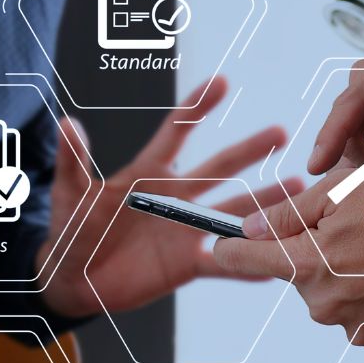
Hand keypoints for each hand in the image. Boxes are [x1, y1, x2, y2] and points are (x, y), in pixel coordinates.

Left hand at [38, 76, 302, 317]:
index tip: (221, 82)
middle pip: (218, 168)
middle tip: (280, 132)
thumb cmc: (71, 231)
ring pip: (231, 213)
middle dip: (248, 150)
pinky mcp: (188, 264)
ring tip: (297, 190)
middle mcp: (175, 197)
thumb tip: (66, 124)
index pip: (177, 132)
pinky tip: (278, 260)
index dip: (197, 107)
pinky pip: (224, 264)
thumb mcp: (69, 196)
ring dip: (264, 203)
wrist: (75, 281)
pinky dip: (249, 265)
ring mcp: (185, 231)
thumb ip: (72, 162)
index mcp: (148, 174)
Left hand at [213, 164, 363, 355]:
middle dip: (320, 258)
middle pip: (303, 281)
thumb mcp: (344, 192)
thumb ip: (289, 214)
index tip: (219, 247)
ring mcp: (361, 331)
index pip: (249, 260)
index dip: (233, 249)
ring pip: (340, 302)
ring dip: (354, 281)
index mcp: (309, 266)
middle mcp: (328, 307)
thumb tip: (248, 228)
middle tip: (357, 232)